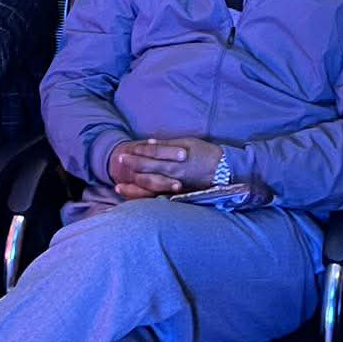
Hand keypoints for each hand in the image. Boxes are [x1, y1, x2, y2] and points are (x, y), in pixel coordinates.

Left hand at [107, 137, 221, 198]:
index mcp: (176, 158)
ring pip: (149, 188)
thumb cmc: (206, 153)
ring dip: (132, 188)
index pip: (152, 154)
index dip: (138, 151)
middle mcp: (173, 173)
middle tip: (118, 161)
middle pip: (147, 169)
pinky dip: (145, 198)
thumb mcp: (188, 143)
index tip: (126, 150)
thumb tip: (150, 142)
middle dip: (131, 165)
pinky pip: (157, 198)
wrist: (224, 171)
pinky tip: (134, 199)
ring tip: (118, 186)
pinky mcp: (178, 195)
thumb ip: (167, 144)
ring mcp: (175, 186)